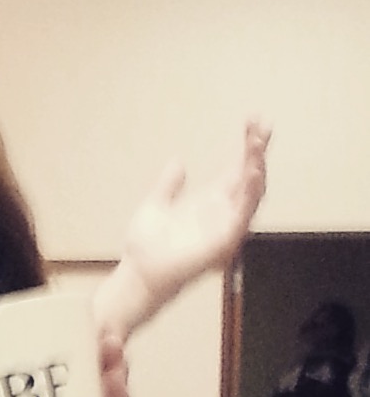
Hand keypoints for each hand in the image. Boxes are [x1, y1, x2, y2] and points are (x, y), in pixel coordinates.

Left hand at [94, 118, 268, 342]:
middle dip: (257, 151)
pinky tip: (253, 174)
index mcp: (210, 202)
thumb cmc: (145, 249)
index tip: (253, 120)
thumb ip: (169, 185)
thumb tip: (178, 162)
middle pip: (249, 177)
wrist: (136, 276)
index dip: (248, 146)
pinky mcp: (223, 244)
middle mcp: (222, 213)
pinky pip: (242, 217)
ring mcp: (225, 228)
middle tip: (261, 124)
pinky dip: (250, 196)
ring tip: (258, 143)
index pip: (237, 169)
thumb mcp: (156, 205)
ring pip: (251, 194)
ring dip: (257, 168)